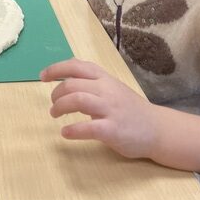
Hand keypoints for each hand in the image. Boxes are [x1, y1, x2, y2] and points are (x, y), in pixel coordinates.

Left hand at [41, 58, 157, 158]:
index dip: (56, 69)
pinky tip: (65, 133)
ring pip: (78, 100)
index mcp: (105, 78)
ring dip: (60, 107)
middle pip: (73, 84)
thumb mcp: (112, 86)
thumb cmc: (130, 108)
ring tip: (54, 115)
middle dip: (56, 93)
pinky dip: (73, 130)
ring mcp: (110, 109)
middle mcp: (107, 90)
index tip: (42, 76)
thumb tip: (68, 66)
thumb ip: (92, 78)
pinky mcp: (113, 130)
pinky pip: (89, 127)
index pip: (76, 66)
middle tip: (53, 105)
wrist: (158, 129)